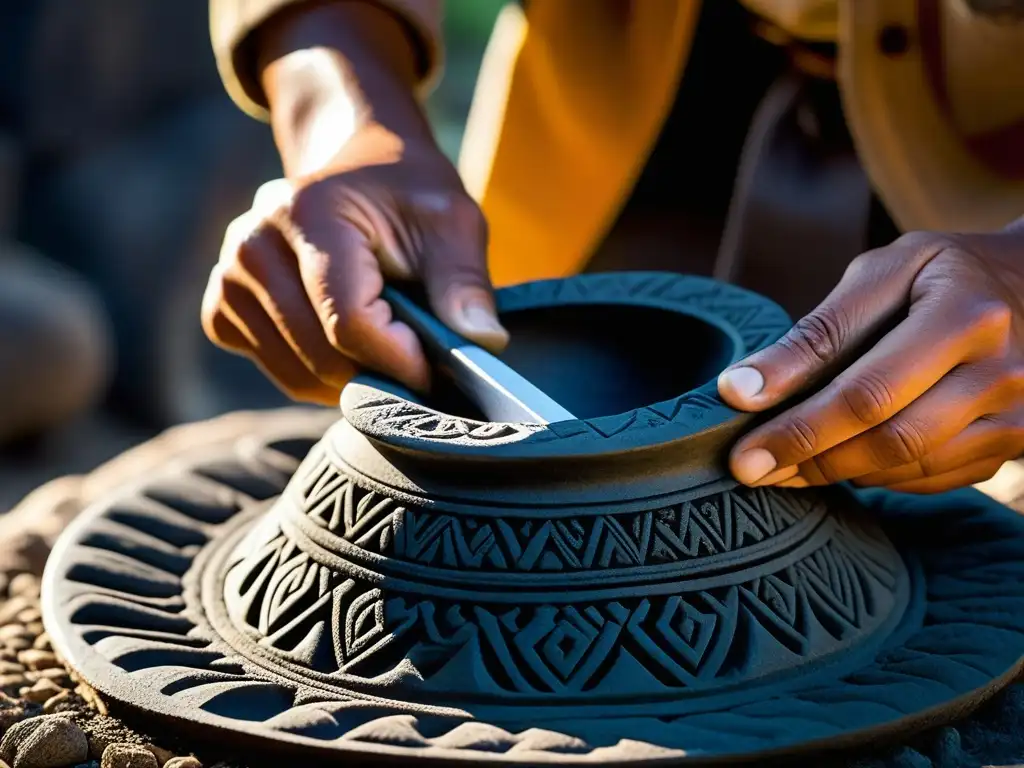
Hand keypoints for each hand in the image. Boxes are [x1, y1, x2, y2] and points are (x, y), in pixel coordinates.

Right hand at [200, 2, 506, 404]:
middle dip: (380, 374)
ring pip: (297, 373)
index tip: (437, 367)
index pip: (347, 320)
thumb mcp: (452, 221)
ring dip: (351, 381)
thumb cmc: (408, 194)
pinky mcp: (222, 306)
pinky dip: (316, 376)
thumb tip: (484, 343)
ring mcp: (230, 276)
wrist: (357, 166)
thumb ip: (465, 281)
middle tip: (420, 362)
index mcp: (308, 212)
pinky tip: (344, 345)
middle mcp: (252, 242)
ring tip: (387, 350)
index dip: (399, 358)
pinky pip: (273, 370)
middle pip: (321, 355)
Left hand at [717, 227, 1023, 493]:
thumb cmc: (939, 275)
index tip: (739, 454)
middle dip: (808, 460)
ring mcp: (1017, 417)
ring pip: (907, 467)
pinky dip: (874, 475)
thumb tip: (738, 391)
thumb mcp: (880, 275)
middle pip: (890, 440)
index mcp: (966, 317)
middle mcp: (1003, 374)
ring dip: (834, 472)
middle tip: (748, 470)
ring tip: (781, 465)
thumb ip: (814, 334)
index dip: (799, 429)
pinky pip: (930, 479)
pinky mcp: (1014, 446)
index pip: (868, 392)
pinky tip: (837, 459)